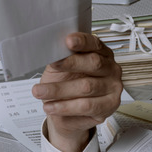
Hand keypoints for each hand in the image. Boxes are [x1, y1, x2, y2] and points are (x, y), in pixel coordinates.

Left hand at [31, 33, 121, 151]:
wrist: (65, 111)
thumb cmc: (64, 83)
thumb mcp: (58, 68)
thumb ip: (59, 58)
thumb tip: (50, 51)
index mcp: (100, 53)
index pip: (94, 43)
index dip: (82, 41)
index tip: (68, 40)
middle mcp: (110, 68)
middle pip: (94, 63)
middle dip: (69, 63)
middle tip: (52, 65)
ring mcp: (112, 87)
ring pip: (86, 87)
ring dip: (59, 89)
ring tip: (39, 92)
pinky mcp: (109, 106)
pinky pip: (86, 106)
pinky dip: (64, 106)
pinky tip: (50, 106)